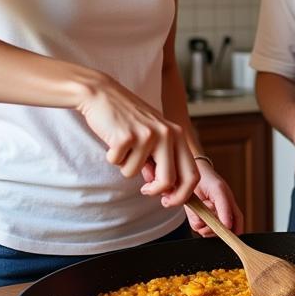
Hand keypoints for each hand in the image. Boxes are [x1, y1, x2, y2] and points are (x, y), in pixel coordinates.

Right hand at [77, 76, 198, 203]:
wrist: (102, 95)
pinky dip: (113, 157)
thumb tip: (165, 190)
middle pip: (169, 181)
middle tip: (146, 191)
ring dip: (126, 166)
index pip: (192, 174)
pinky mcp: (127, 137)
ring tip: (123, 146)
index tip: (168, 201)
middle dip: (156, 192)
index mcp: (177, 135)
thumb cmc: (127, 118)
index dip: (181, 194)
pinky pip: (119, 164)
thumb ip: (162, 159)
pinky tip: (113, 140)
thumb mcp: (153, 135)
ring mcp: (147, 135)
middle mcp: (167, 134)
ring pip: (136, 174)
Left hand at [186, 163, 244, 235]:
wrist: (192, 178)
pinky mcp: (197, 220)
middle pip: (221, 232)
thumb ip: (224, 208)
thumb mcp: (219, 191)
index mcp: (230, 209)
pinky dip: (195, 219)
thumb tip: (228, 226)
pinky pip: (196, 227)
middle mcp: (220, 217)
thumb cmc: (209, 180)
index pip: (237, 226)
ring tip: (204, 204)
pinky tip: (197, 208)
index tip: (228, 234)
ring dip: (204, 221)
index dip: (234, 234)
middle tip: (210, 209)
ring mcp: (208, 220)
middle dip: (215, 225)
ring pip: (208, 232)